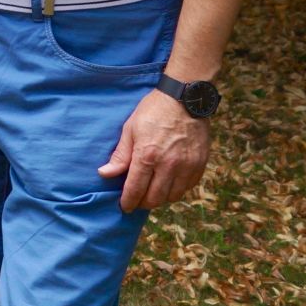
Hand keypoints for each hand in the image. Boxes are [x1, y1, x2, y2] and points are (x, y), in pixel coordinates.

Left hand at [98, 87, 212, 210]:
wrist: (185, 98)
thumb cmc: (153, 111)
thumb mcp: (130, 129)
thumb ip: (120, 155)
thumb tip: (105, 174)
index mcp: (147, 156)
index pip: (136, 189)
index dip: (128, 202)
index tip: (125, 207)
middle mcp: (169, 165)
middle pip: (155, 198)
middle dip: (143, 203)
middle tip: (137, 199)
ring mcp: (187, 167)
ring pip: (172, 197)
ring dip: (160, 198)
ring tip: (152, 192)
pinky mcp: (200, 165)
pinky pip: (187, 188)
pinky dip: (176, 190)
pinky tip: (169, 184)